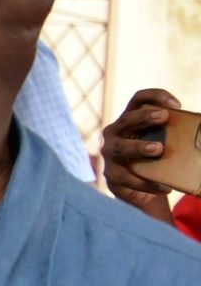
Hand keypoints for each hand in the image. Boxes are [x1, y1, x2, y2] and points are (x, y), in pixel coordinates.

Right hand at [103, 87, 180, 223]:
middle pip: (127, 119)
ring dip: (139, 147)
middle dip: (144, 117)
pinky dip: (147, 183)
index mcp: (130, 119)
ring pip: (121, 147)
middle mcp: (115, 133)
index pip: (139, 99)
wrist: (140, 189)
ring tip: (158, 149)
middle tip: (163, 117)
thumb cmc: (154, 159)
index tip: (176, 105)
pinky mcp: (112, 175)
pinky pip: (128, 178)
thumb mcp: (163, 142)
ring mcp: (110, 153)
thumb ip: (174, 133)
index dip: (155, 96)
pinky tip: (164, 187)